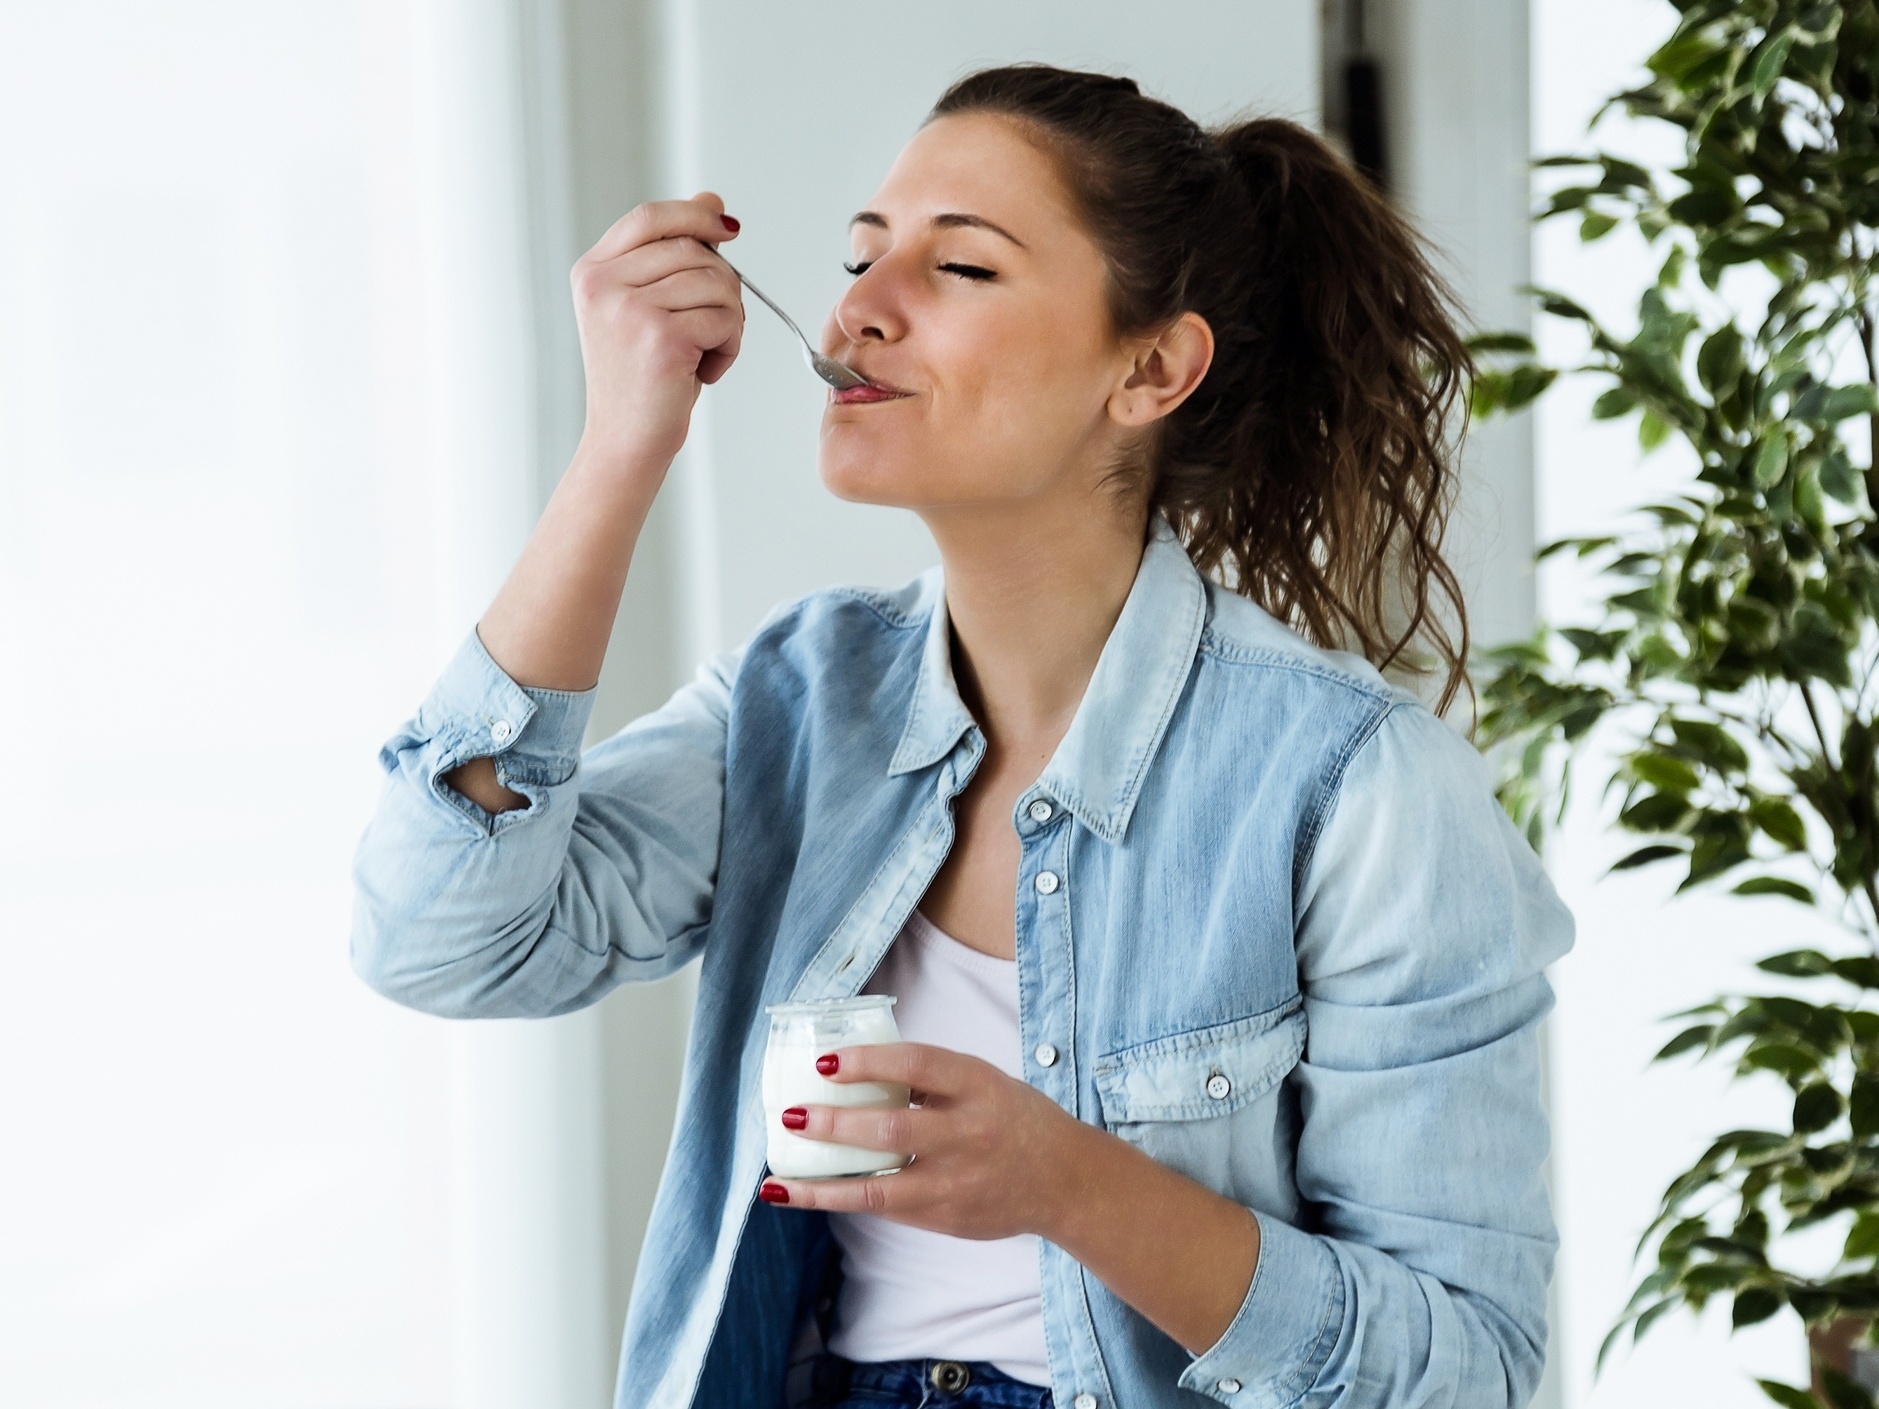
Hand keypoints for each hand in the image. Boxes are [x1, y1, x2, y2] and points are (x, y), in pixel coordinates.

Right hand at [569, 192, 744, 468]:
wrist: (625, 442)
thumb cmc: (641, 379)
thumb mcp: (648, 307)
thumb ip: (672, 254)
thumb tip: (712, 201)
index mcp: (592, 272)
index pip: (649, 218)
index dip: (694, 216)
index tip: (728, 229)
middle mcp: (603, 285)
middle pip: (693, 250)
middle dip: (721, 287)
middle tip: (712, 328)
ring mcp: (629, 310)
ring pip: (717, 283)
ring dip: (729, 322)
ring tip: (704, 353)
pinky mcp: (661, 337)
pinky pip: (725, 319)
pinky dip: (730, 347)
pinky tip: (705, 371)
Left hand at [761, 1042, 1079, 1240]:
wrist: (1063, 1180)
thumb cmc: (1011, 1119)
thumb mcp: (982, 1082)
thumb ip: (929, 1078)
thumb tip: (855, 1067)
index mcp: (977, 1085)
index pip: (916, 1065)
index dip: (867, 1062)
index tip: (825, 1061)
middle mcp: (967, 1134)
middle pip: (891, 1129)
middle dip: (835, 1124)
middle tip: (792, 1115)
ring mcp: (956, 1182)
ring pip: (879, 1186)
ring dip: (823, 1184)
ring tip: (779, 1180)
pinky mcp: (945, 1217)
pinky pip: (886, 1207)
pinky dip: (843, 1200)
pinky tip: (808, 1195)